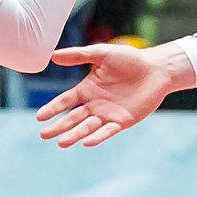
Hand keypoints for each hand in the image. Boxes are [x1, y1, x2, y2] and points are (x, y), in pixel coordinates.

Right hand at [38, 43, 189, 145]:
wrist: (156, 69)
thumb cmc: (129, 59)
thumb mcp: (101, 53)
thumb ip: (78, 55)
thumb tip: (52, 56)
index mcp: (87, 89)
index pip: (65, 101)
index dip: (53, 108)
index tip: (40, 117)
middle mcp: (95, 104)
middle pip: (72, 118)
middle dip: (59, 127)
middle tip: (44, 135)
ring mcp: (108, 114)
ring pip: (87, 128)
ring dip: (75, 135)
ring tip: (61, 143)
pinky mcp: (123, 121)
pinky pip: (108, 131)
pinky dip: (98, 137)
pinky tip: (87, 142)